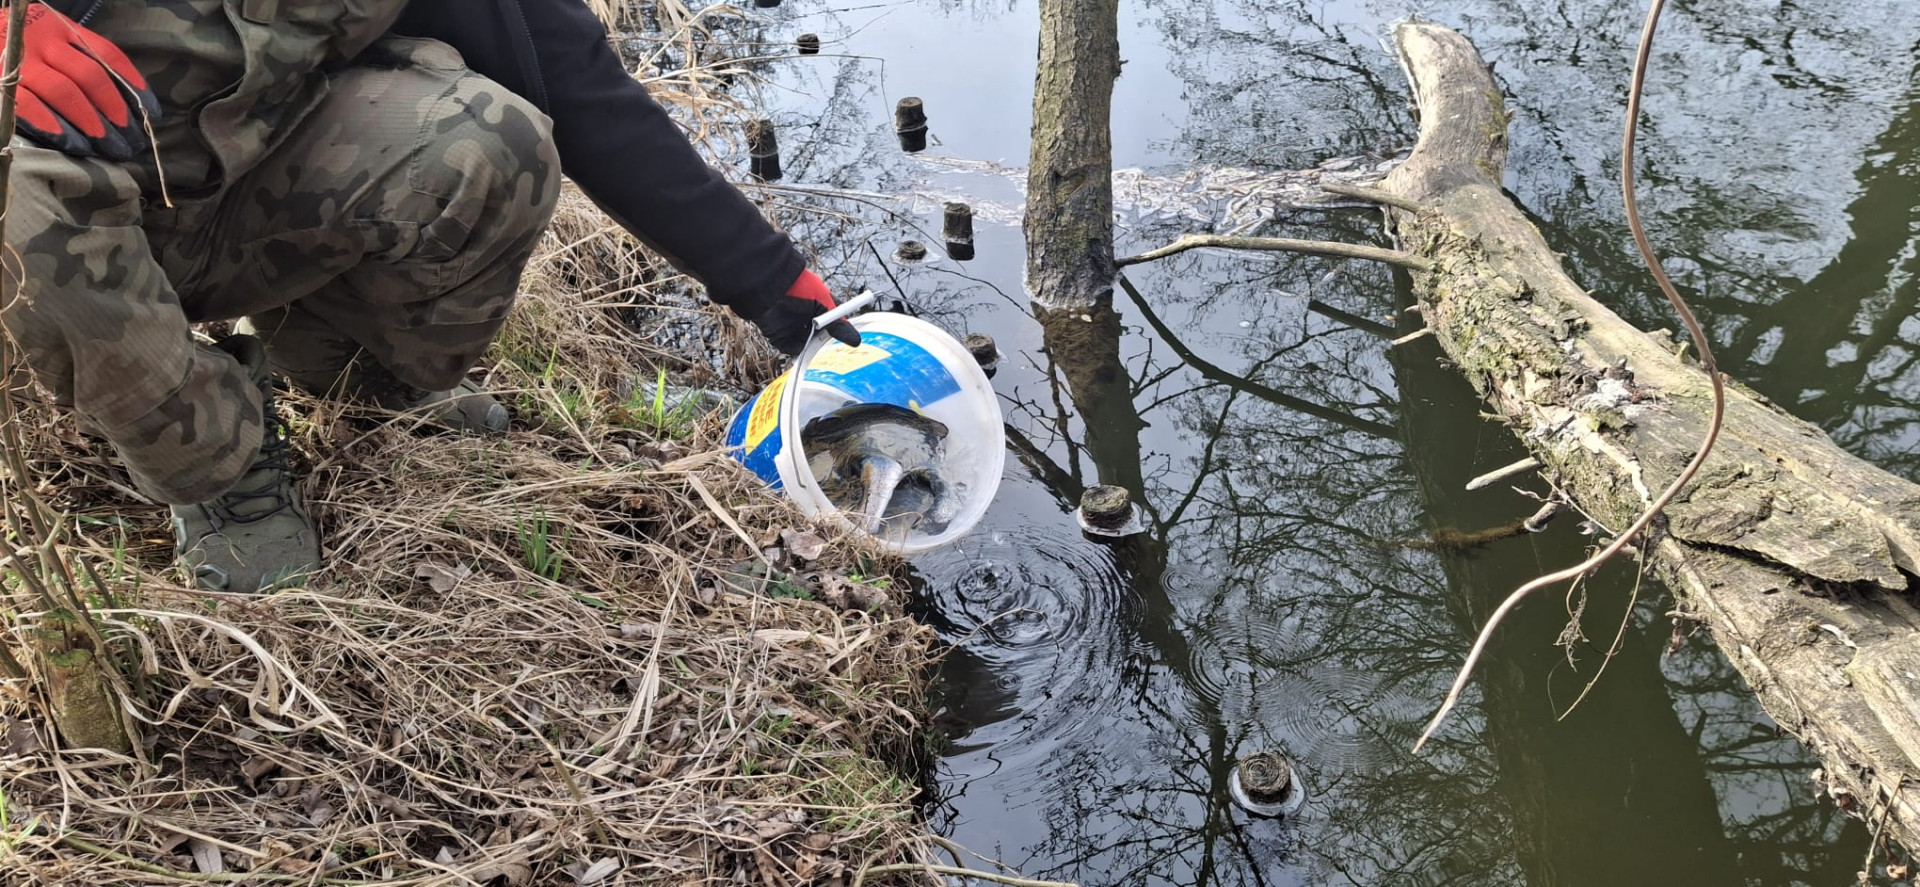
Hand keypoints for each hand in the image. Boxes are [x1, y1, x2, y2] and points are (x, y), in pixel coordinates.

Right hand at [9, 4, 161, 159]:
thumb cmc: (18, 47)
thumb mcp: (49, 43)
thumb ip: (78, 61)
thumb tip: (121, 105)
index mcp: (61, 29)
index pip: (108, 55)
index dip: (133, 86)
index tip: (151, 114)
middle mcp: (42, 40)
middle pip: (91, 77)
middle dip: (115, 112)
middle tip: (131, 141)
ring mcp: (18, 60)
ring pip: (64, 92)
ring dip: (91, 123)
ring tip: (108, 147)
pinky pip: (28, 104)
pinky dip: (52, 126)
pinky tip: (71, 143)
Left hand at [750, 269, 861, 356]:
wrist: (768, 287)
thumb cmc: (799, 287)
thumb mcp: (824, 303)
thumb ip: (838, 324)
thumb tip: (856, 341)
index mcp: (817, 304)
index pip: (833, 321)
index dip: (841, 331)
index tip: (850, 342)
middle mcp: (805, 316)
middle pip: (820, 335)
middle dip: (828, 344)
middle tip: (839, 354)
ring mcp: (792, 326)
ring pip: (807, 343)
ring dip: (814, 350)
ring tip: (824, 357)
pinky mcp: (779, 336)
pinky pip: (792, 349)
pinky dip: (800, 353)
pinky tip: (808, 356)